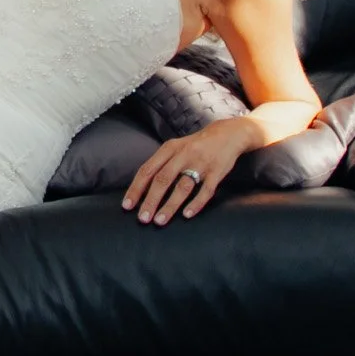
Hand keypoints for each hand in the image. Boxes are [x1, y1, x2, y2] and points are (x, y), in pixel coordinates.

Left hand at [123, 119, 261, 224]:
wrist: (227, 134)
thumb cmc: (195, 146)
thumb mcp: (175, 148)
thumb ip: (160, 165)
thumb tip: (140, 190)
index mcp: (169, 149)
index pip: (147, 170)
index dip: (136, 189)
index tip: (127, 206)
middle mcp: (183, 155)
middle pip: (163, 179)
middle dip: (151, 200)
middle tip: (142, 218)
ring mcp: (201, 163)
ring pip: (183, 187)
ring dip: (170, 205)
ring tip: (159, 221)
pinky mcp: (217, 171)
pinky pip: (206, 190)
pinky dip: (196, 203)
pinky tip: (187, 215)